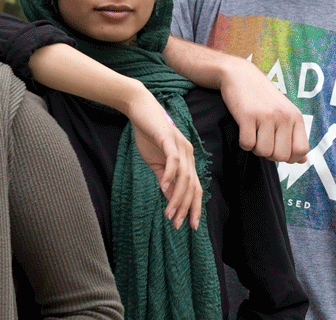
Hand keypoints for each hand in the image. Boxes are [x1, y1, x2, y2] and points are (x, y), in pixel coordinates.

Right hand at [124, 91, 202, 229]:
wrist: (141, 110)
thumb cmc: (149, 135)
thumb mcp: (156, 163)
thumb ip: (164, 180)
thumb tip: (170, 200)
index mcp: (186, 160)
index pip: (194, 188)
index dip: (193, 207)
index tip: (189, 225)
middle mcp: (188, 154)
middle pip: (193, 186)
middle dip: (187, 208)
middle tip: (178, 225)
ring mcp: (180, 146)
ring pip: (185, 177)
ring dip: (177, 197)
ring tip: (170, 213)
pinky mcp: (169, 138)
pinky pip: (173, 160)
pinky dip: (170, 174)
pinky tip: (163, 186)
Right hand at [220, 57, 307, 163]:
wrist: (240, 75)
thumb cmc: (262, 96)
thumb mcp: (284, 112)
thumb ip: (294, 136)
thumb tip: (302, 160)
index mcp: (296, 116)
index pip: (301, 150)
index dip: (290, 157)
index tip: (279, 149)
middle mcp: (284, 116)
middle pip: (281, 156)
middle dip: (270, 154)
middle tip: (263, 140)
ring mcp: (266, 115)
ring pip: (263, 152)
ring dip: (255, 148)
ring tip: (254, 134)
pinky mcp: (247, 115)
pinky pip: (247, 144)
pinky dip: (243, 143)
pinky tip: (244, 130)